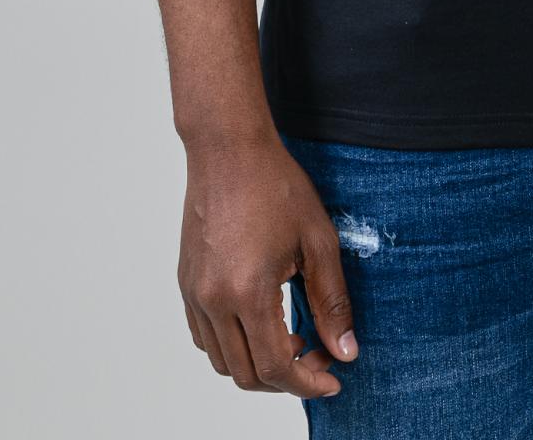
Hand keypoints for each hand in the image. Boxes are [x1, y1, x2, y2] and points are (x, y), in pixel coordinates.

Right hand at [177, 132, 358, 396]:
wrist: (229, 149)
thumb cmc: (275, 185)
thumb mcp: (318, 241)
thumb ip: (332, 301)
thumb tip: (345, 350)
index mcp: (248, 292)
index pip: (276, 368)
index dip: (308, 383)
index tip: (333, 378)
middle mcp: (213, 301)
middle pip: (247, 374)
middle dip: (287, 379)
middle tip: (319, 355)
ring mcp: (194, 293)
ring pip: (222, 361)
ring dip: (258, 365)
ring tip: (293, 339)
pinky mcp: (187, 283)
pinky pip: (204, 337)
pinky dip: (232, 346)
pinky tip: (261, 323)